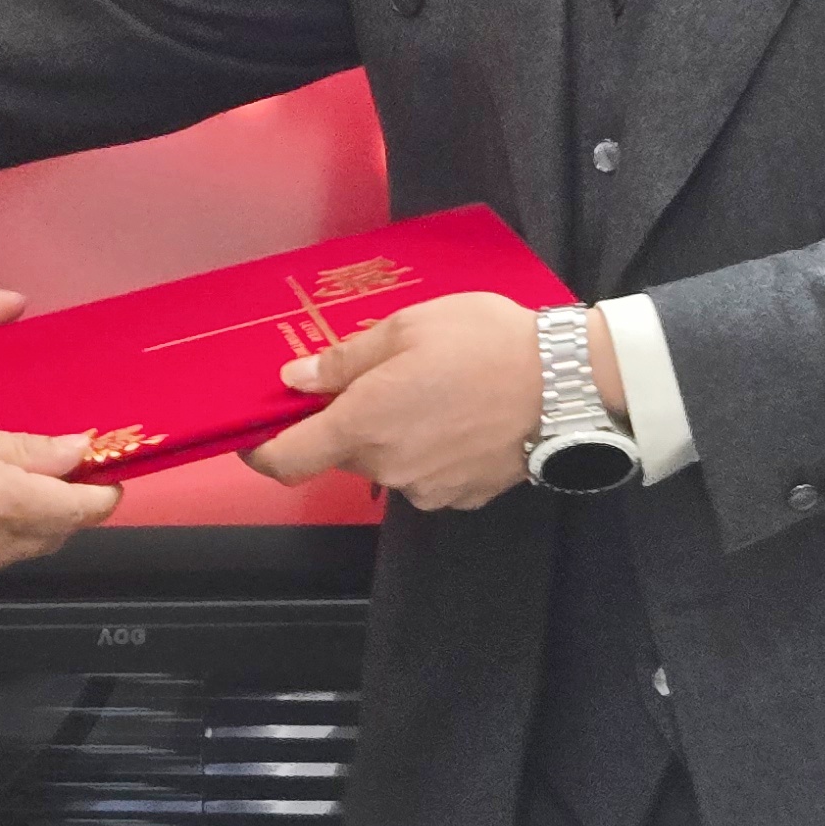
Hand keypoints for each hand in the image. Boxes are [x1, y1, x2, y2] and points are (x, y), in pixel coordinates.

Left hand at [248, 290, 551, 512]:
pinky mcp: (463, 497)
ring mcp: (427, 489)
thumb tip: (295, 379)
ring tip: (435, 390)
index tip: (256, 434)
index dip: (262, 450)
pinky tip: (460, 416)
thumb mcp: (405, 328)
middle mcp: (388, 468)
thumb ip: (344, 360)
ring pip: (386, 463)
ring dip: (393, 434)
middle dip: (349, 421)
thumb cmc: (485, 343)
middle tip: (384, 376)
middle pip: (342, 453)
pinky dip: (430, 450)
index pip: (287, 460)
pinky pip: (426, 474)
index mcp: (363, 424)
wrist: (568, 384)